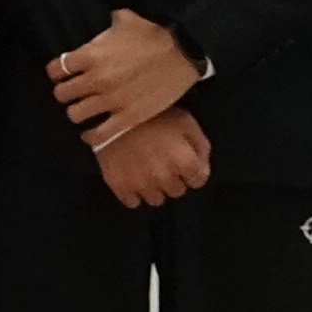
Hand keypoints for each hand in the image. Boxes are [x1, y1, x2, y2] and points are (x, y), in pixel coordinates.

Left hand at [51, 8, 199, 149]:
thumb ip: (106, 24)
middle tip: (72, 92)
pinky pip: (99, 134)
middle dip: (64, 93)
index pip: (56, 69)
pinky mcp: (128, 117)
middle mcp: (96, 80)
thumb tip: (102, 19)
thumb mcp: (125, 20)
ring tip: (83, 109)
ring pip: (74, 115)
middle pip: (61, 94)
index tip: (60, 74)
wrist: (185, 52)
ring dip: (76, 112)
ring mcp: (111, 100)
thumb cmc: (155, 34)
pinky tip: (91, 132)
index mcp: (91, 55)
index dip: (55, 72)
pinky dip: (91, 136)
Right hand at [92, 108, 210, 208]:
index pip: (197, 181)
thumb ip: (201, 148)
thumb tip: (201, 170)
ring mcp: (140, 184)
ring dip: (154, 188)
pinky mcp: (119, 185)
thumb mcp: (186, 122)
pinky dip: (133, 193)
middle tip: (162, 162)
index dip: (191, 170)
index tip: (181, 160)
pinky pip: (132, 202)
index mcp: (184, 161)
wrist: (110, 110)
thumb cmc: (154, 114)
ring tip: (146, 170)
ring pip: (155, 200)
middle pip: (176, 191)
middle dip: (173, 179)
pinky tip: (131, 176)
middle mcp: (165, 178)